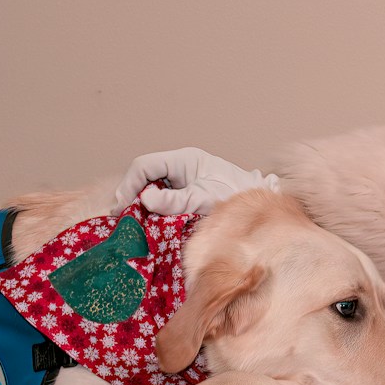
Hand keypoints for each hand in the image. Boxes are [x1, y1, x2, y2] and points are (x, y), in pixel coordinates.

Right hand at [116, 147, 279, 214]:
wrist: (261, 206)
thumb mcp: (205, 199)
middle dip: (132, 195)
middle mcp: (181, 167)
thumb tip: (145, 199)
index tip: (123, 206)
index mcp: (185, 160)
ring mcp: (182, 181)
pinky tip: (149, 224)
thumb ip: (176, 200)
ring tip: (133, 224)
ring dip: (141, 205)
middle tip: (123, 219)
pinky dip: (154, 211)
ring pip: (151, 189)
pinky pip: (162, 201)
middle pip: (144, 177)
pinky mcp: (186, 196)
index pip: (145, 166)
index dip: (130, 184)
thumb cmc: (238, 198)